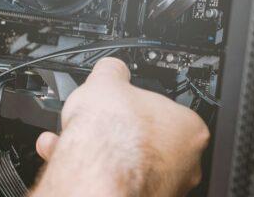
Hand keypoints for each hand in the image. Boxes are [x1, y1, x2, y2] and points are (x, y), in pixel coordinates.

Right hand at [32, 58, 209, 196]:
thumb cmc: (111, 133)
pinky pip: (113, 180)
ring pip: (127, 163)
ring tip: (67, 139)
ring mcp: (164, 188)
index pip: (165, 111)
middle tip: (96, 123)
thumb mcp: (107, 81)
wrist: (93, 172)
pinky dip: (91, 168)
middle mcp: (184, 164)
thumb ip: (113, 72)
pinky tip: (64, 155)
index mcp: (189, 129)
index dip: (136, 106)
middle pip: (147, 140)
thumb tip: (111, 68)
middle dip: (115, 131)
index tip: (120, 105)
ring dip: (98, 150)